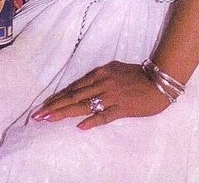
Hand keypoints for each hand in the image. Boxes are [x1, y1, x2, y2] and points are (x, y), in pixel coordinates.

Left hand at [31, 60, 169, 129]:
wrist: (160, 80)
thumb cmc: (138, 75)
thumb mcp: (115, 70)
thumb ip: (100, 78)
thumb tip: (84, 87)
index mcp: (101, 73)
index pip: (74, 87)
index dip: (58, 97)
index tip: (43, 106)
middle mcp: (103, 82)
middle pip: (74, 96)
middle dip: (54, 106)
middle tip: (38, 114)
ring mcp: (112, 95)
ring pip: (84, 104)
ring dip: (65, 112)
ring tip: (49, 119)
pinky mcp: (123, 107)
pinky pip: (105, 115)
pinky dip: (92, 120)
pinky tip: (80, 127)